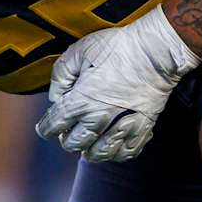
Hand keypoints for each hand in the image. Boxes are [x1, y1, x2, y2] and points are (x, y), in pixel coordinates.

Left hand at [35, 7, 200, 162]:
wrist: (156, 51)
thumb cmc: (118, 47)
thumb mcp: (80, 50)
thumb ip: (61, 74)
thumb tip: (56, 96)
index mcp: (81, 100)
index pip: (54, 125)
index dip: (46, 128)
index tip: (45, 128)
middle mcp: (99, 118)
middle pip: (74, 144)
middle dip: (67, 141)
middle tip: (68, 133)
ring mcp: (122, 126)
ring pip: (100, 153)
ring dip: (90, 152)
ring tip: (88, 147)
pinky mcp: (142, 127)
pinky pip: (126, 152)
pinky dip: (116, 154)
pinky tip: (112, 147)